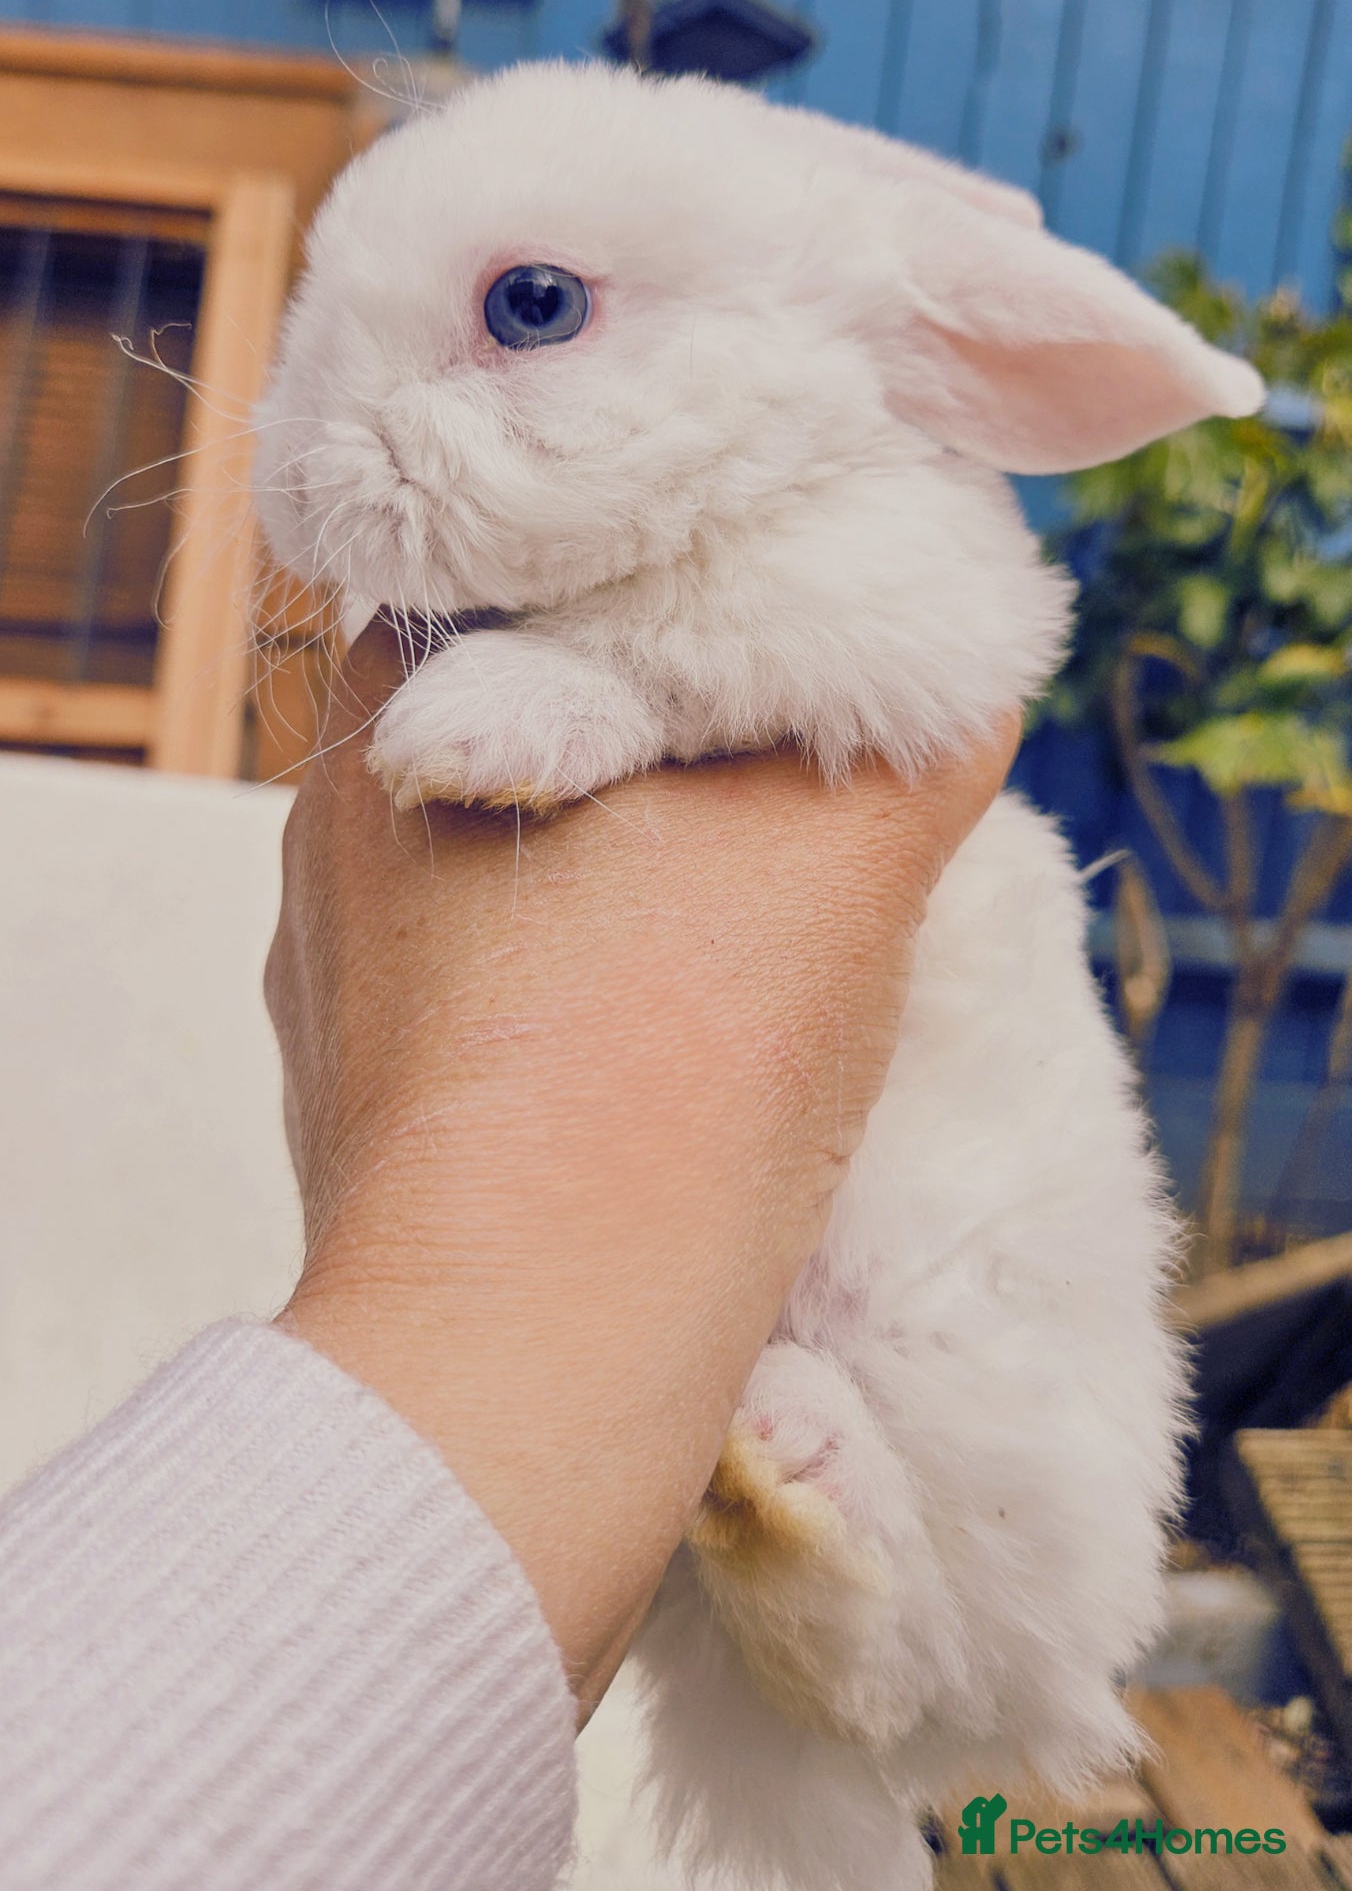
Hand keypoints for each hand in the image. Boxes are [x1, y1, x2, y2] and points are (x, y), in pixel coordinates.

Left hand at [269, 618, 1016, 1716]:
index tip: (772, 647)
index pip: (534, 581)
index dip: (667, 591)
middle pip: (525, 725)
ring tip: (736, 931)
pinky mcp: (363, 1104)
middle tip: (783, 779)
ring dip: (619, 876)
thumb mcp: (844, 855)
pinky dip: (574, 990)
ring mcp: (333, 983)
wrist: (527, 1370)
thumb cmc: (669, 1073)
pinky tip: (659, 1044)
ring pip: (507, 868)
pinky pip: (486, 992)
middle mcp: (333, 839)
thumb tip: (954, 667)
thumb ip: (914, 726)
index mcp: (398, 720)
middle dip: (657, 742)